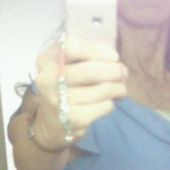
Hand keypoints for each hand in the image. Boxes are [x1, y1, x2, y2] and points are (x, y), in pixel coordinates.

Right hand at [32, 35, 127, 149]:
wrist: (50, 122)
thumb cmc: (65, 86)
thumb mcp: (67, 64)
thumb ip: (87, 52)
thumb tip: (112, 57)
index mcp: (47, 60)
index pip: (72, 46)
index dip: (98, 50)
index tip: (114, 56)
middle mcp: (48, 79)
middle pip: (90, 70)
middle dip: (114, 70)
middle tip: (123, 73)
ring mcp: (59, 101)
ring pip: (101, 90)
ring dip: (118, 88)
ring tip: (120, 89)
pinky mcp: (72, 119)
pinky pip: (103, 107)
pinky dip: (110, 104)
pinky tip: (108, 103)